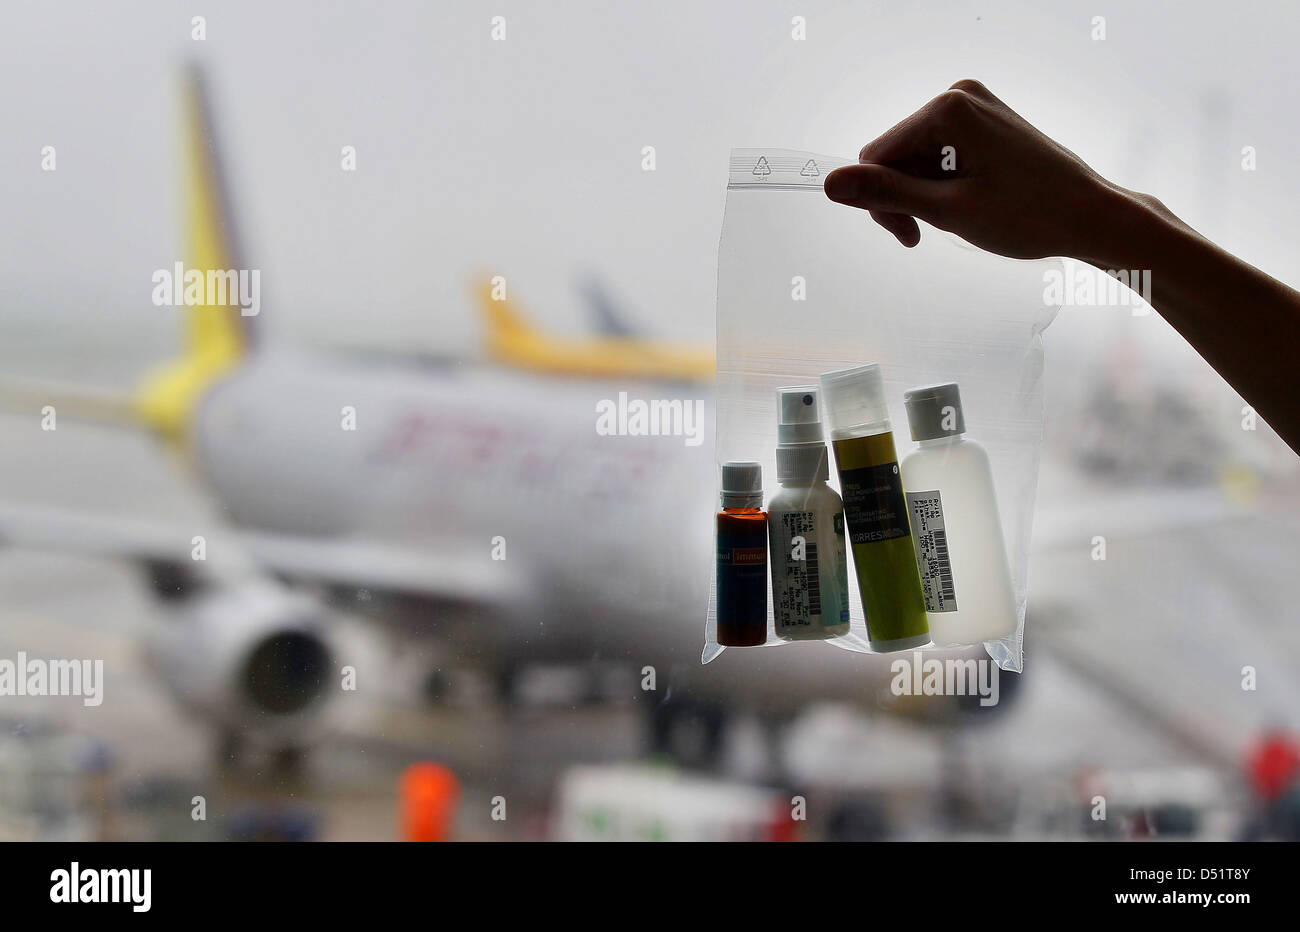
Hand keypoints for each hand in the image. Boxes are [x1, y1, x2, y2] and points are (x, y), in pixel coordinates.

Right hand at [825, 79, 1129, 262]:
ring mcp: (974, 105)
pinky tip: (967, 203)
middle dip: (904, 197)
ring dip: (924, 194)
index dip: (881, 201)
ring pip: (915, 156)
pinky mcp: (985, 119)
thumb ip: (886, 194)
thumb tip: (830, 184)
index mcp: (947, 109)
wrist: (1090, 215)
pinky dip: (943, 183)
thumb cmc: (1028, 216)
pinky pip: (940, 151)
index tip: (910, 236)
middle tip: (929, 234)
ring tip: (957, 219)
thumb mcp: (948, 211)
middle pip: (895, 153)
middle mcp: (959, 95)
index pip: (876, 155)